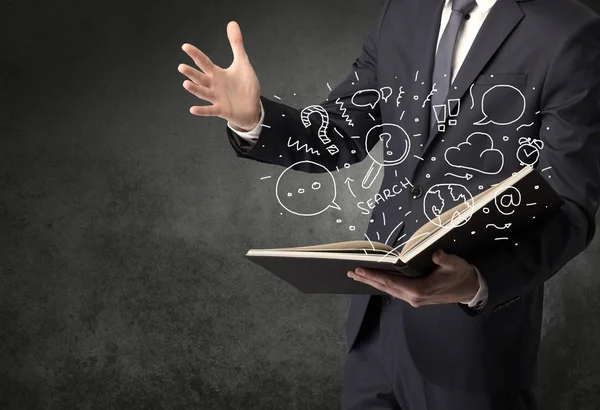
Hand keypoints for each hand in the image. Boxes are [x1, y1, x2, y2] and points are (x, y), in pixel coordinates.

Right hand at [178, 21, 261, 130]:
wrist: (252, 107)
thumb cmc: (245, 87)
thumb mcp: (242, 63)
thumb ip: (236, 45)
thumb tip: (232, 24)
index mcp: (217, 74)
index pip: (204, 62)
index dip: (196, 54)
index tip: (185, 46)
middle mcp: (214, 86)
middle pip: (201, 78)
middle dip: (192, 73)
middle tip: (181, 67)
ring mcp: (217, 98)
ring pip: (203, 93)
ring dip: (195, 89)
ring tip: (186, 83)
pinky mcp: (222, 110)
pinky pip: (210, 110)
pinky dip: (202, 110)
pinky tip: (193, 109)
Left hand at [347, 249, 479, 306]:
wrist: (471, 290)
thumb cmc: (462, 275)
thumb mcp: (455, 265)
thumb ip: (444, 259)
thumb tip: (436, 254)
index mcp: (419, 290)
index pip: (390, 282)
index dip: (374, 275)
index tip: (360, 269)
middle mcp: (413, 297)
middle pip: (385, 287)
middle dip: (367, 279)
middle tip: (351, 273)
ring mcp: (413, 299)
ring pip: (388, 290)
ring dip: (373, 282)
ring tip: (358, 275)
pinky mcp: (415, 297)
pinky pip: (394, 290)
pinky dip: (383, 284)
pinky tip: (376, 280)